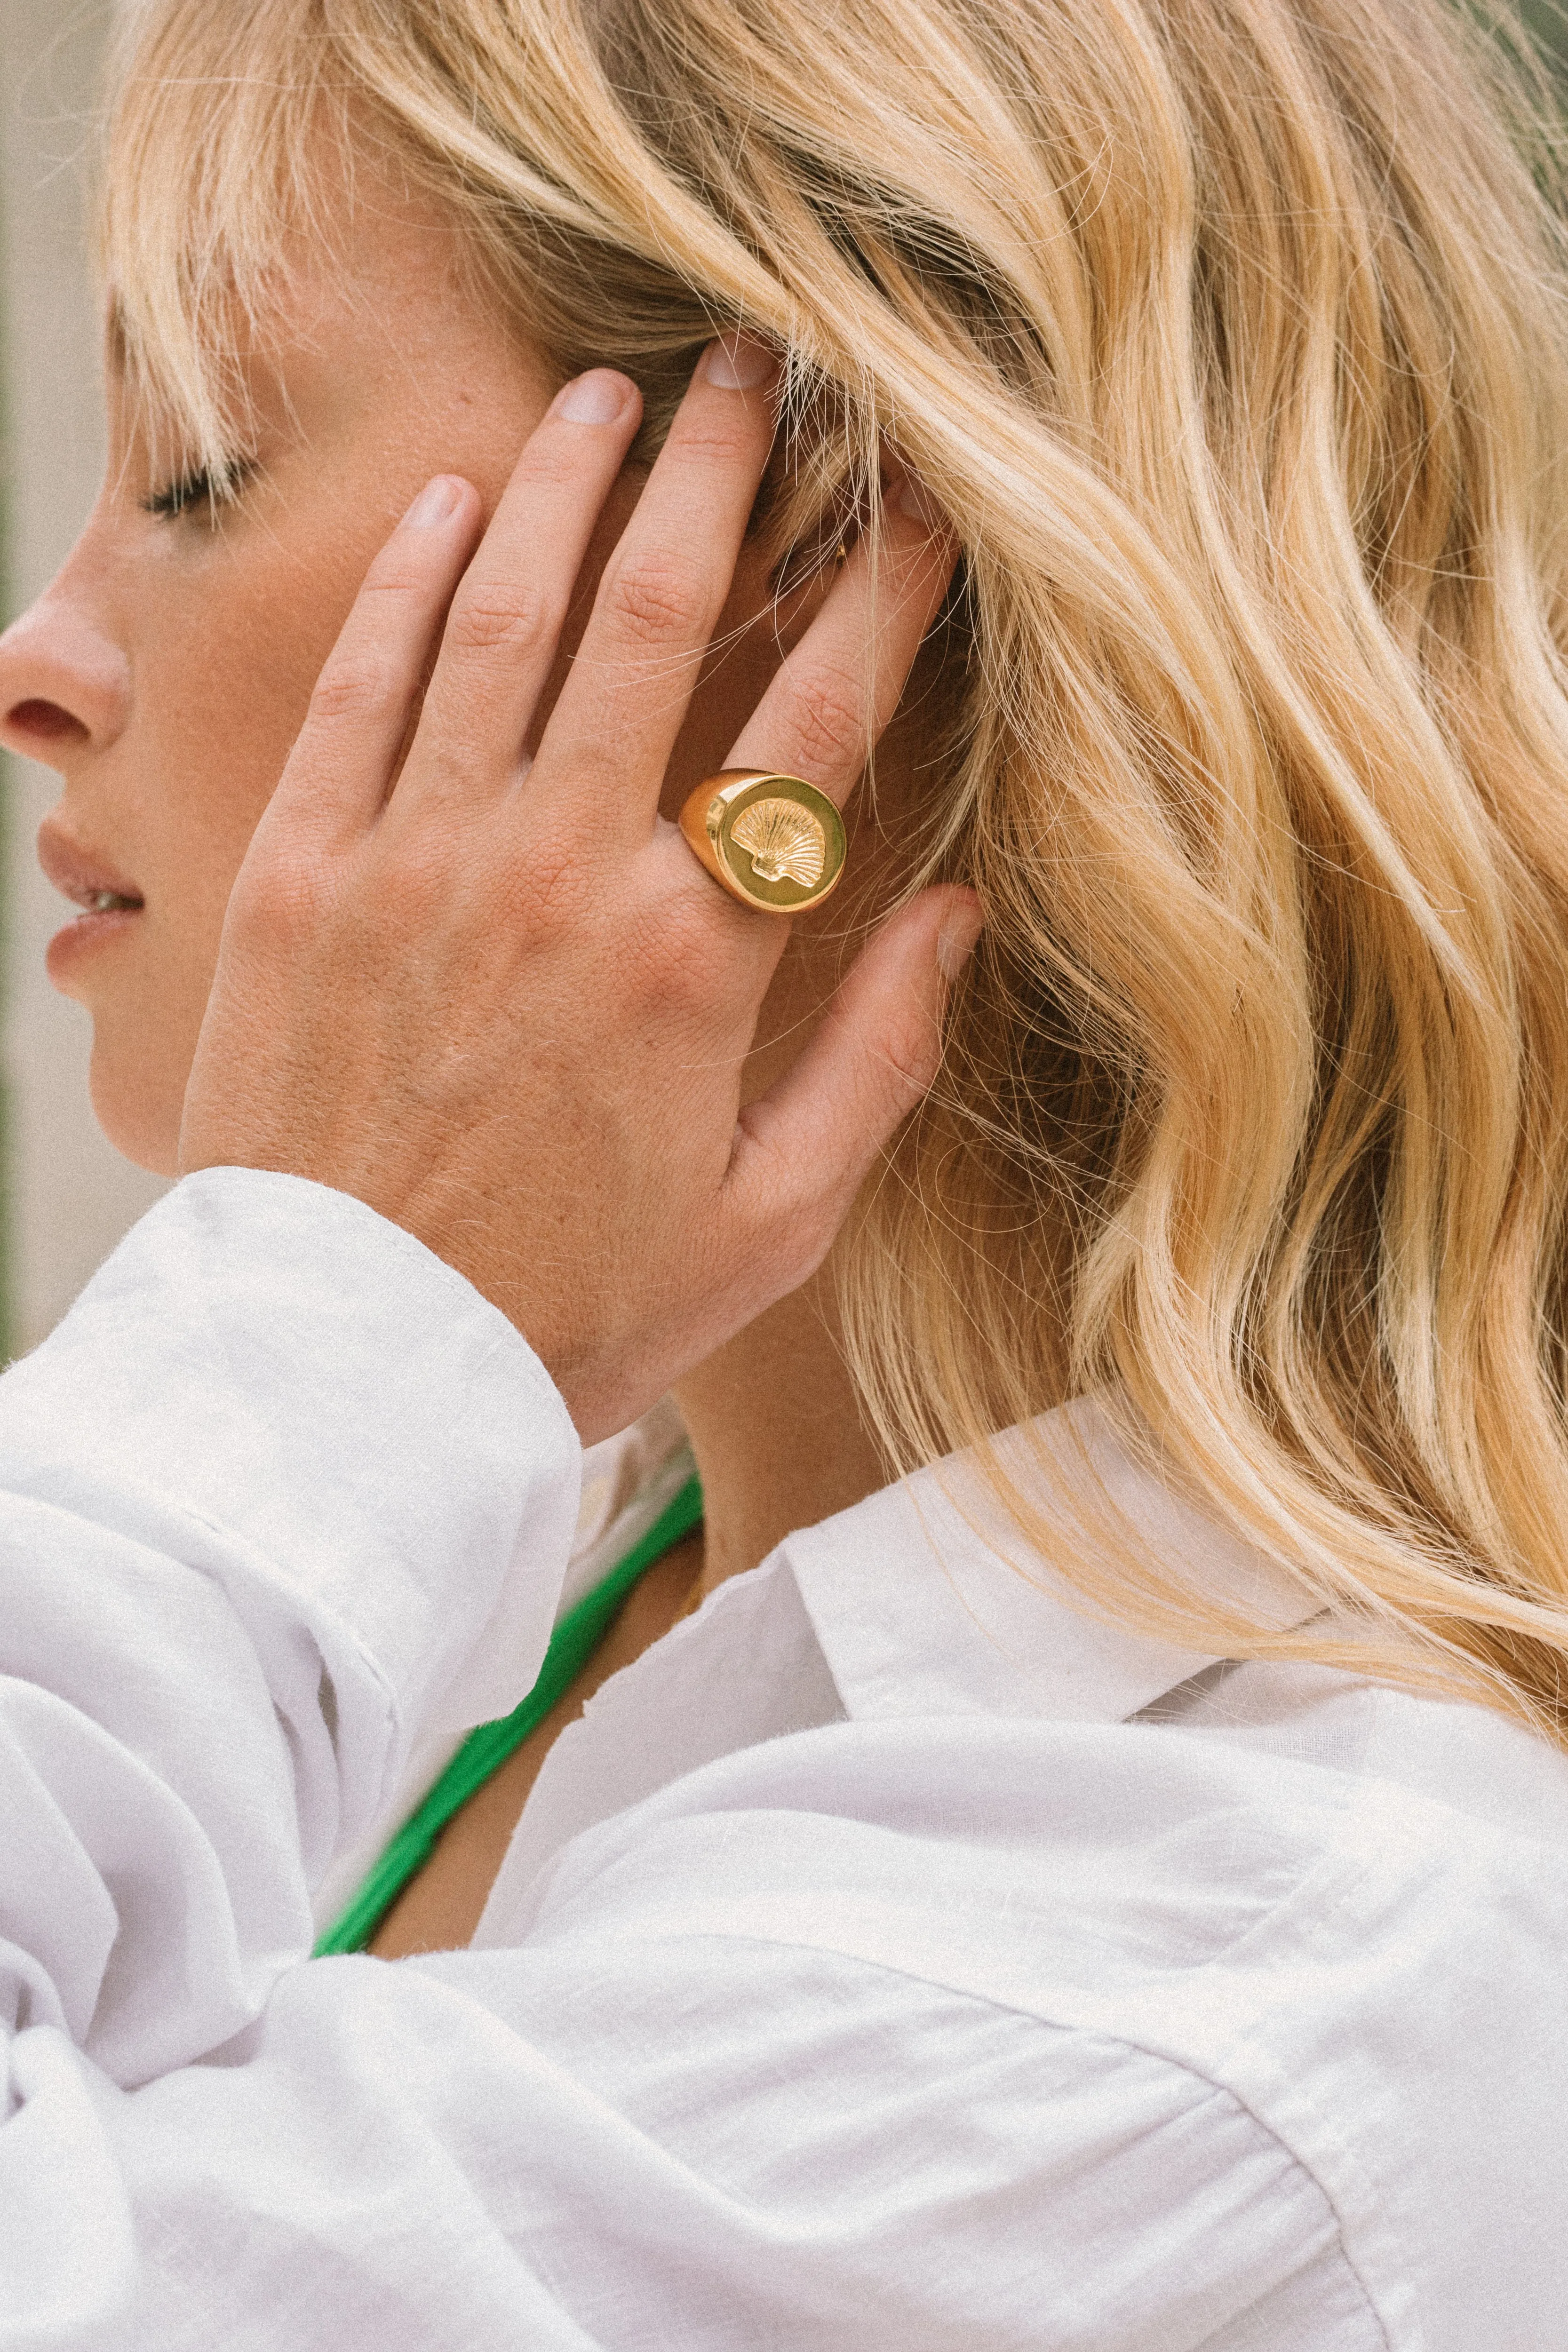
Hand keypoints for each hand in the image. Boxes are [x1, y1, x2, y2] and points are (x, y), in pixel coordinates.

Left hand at [179, 340, 978, 1439]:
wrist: (359, 1380)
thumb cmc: (575, 1311)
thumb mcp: (771, 1223)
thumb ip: (878, 1059)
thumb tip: (958, 913)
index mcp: (692, 960)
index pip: (810, 727)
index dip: (879, 598)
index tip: (919, 509)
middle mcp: (559, 875)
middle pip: (656, 621)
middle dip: (722, 476)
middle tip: (758, 368)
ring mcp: (418, 863)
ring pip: (504, 620)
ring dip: (567, 491)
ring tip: (613, 397)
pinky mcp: (300, 880)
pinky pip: (361, 691)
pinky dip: (407, 585)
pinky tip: (447, 506)